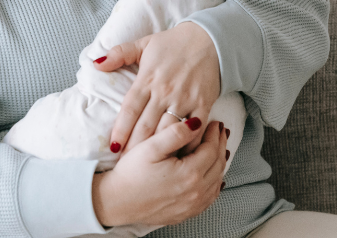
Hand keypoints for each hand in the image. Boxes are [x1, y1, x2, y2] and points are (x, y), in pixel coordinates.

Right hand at [92, 119, 228, 226]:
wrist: (116, 202)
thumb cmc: (131, 173)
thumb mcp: (150, 147)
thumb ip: (175, 133)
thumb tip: (197, 123)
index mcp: (189, 174)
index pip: (212, 149)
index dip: (215, 134)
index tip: (215, 122)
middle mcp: (195, 192)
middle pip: (218, 164)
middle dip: (221, 145)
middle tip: (221, 131)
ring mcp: (192, 205)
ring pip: (216, 181)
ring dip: (220, 162)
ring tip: (220, 148)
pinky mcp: (186, 213)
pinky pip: (209, 198)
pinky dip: (215, 183)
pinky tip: (214, 176)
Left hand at [94, 21, 220, 153]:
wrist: (211, 39)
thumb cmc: (174, 43)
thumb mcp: (144, 43)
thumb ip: (119, 53)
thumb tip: (96, 63)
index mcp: (147, 78)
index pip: (129, 109)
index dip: (120, 130)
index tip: (113, 148)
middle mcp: (164, 91)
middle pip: (146, 126)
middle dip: (135, 148)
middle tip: (126, 166)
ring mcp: (184, 99)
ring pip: (167, 131)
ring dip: (158, 150)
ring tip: (149, 167)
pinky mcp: (203, 104)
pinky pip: (194, 130)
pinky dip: (186, 145)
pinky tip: (179, 158)